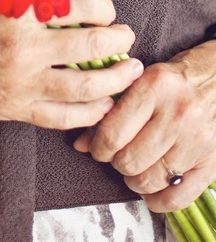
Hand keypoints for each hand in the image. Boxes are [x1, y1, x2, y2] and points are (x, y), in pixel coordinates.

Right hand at [0, 0, 142, 130]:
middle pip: (92, 47)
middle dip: (119, 42)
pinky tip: (102, 105)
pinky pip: (63, 117)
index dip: (104, 8)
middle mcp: (24, 45)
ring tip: (128, 72)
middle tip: (127, 38)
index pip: (82, 5)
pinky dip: (89, 113)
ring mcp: (21, 80)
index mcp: (19, 8)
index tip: (107, 9)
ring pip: (85, 88)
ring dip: (114, 80)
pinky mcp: (15, 107)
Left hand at [73, 40, 215, 211]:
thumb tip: (79, 142)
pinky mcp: (211, 162)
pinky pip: (178, 197)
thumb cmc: (172, 81)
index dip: (97, 146)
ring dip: (134, 181)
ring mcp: (196, 141)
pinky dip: (158, 201)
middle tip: (116, 156)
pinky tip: (151, 190)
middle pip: (129, 160)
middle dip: (115, 163)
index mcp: (154, 87)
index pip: (113, 132)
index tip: (96, 146)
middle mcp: (177, 114)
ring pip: (150, 180)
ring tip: (134, 169)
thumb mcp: (138, 81)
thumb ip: (109, 109)